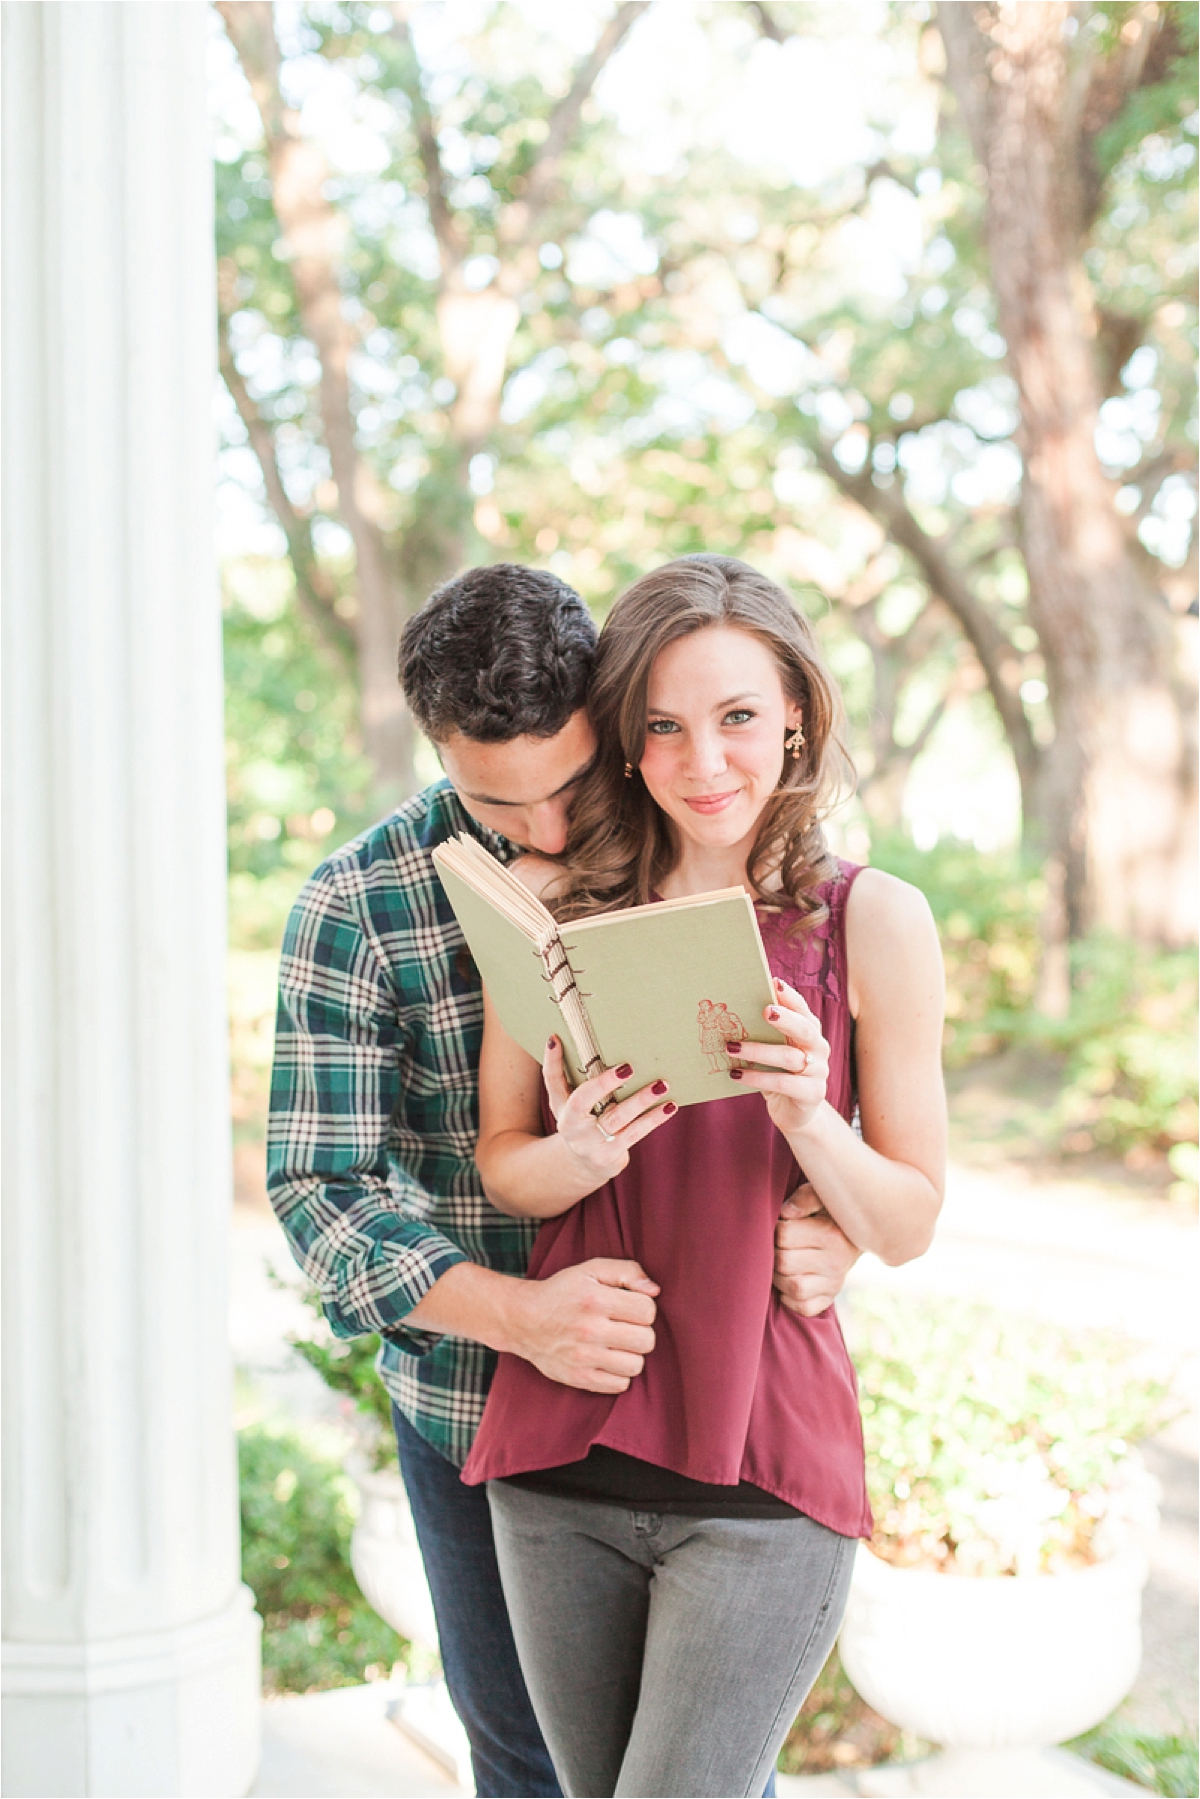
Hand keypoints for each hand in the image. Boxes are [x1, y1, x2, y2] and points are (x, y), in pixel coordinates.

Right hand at [509, 1257, 659, 1392]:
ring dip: (632, 1354)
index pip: (647, 1311)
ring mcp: (584, 1358)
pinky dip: (619, 1374)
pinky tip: (608, 1359)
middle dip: (641, 1332)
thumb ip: (627, 1271)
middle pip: (646, 1340)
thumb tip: (655, 1290)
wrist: (523, 1319)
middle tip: (625, 1327)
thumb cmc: (562, 1292)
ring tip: (617, 1344)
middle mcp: (590, 1330)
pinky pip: (620, 1385)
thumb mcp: (591, 1269)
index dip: (643, 1307)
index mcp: (596, 1300)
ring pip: (636, 1365)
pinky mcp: (579, 1378)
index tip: (629, 1307)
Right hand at [543, 1035, 675, 1183]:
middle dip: (605, 1083)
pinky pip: (634, 1134)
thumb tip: (555, 1039)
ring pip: (616, 1117)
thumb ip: (560, 1075)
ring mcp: (590, 1144)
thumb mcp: (566, 1103)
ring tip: (661, 1085)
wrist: (585, 1165)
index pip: (554, 1082)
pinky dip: (653, 1119)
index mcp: (561, 1108)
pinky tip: (669, 1106)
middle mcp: (571, 1126)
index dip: (554, 1062)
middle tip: (629, 1067)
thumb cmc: (581, 1122)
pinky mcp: (609, 1156)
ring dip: (640, 1100)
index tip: (559, 1040)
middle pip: (584, 1101)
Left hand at [727, 977, 828, 1137]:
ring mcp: (818, 1072)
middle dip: (785, 1018)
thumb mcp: (773, 1052)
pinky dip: (757, 1078)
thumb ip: (763, 1034)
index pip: (803, 1010)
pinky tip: (736, 1074)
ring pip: (790, 1057)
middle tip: (764, 1011)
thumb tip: (729, 1013)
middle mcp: (818, 1049)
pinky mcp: (812, 1094)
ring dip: (758, 1051)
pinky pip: (782, 1083)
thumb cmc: (778, 1074)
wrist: (795, 1113)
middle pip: (805, 1029)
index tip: (774, 982)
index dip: (791, 996)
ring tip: (731, 1047)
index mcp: (809, 1032)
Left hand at [774, 1183, 860, 1315]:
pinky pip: (803, 1307)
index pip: (784, 1234)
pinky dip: (790, 1298)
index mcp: (831, 1234)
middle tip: (775, 1244)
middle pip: (783, 1262)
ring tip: (779, 1262)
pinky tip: (788, 1281)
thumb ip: (805, 1197)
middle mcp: (835, 1261)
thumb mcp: (822, 1197)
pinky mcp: (829, 1298)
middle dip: (772, 1252)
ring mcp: (834, 1283)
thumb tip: (786, 1213)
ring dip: (778, 1276)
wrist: (854, 1237)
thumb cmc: (829, 1213)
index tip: (779, 1224)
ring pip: (792, 1288)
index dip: (774, 1228)